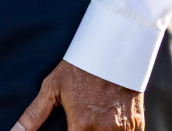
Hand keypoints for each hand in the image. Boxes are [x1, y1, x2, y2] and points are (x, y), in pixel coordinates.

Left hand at [12, 60, 142, 130]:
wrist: (114, 49)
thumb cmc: (79, 68)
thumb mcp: (52, 88)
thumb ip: (33, 115)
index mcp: (82, 124)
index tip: (68, 130)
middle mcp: (104, 130)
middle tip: (79, 124)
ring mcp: (124, 129)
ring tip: (92, 121)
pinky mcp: (138, 124)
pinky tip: (108, 125)